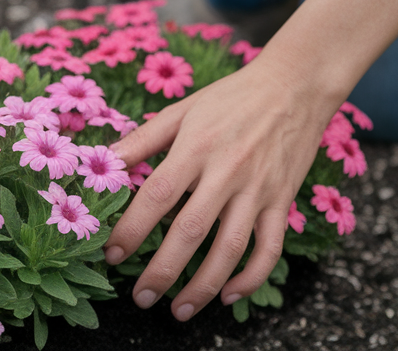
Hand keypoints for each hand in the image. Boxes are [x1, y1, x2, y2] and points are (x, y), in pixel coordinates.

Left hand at [103, 57, 340, 320]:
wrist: (295, 86)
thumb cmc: (230, 98)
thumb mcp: (181, 110)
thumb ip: (142, 140)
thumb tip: (102, 161)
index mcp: (196, 148)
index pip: (156, 195)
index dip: (131, 229)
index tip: (111, 254)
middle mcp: (227, 172)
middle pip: (191, 231)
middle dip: (162, 270)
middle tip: (140, 297)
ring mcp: (259, 190)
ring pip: (231, 248)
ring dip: (204, 286)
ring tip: (179, 310)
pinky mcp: (283, 201)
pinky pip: (269, 248)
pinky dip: (251, 277)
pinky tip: (228, 295)